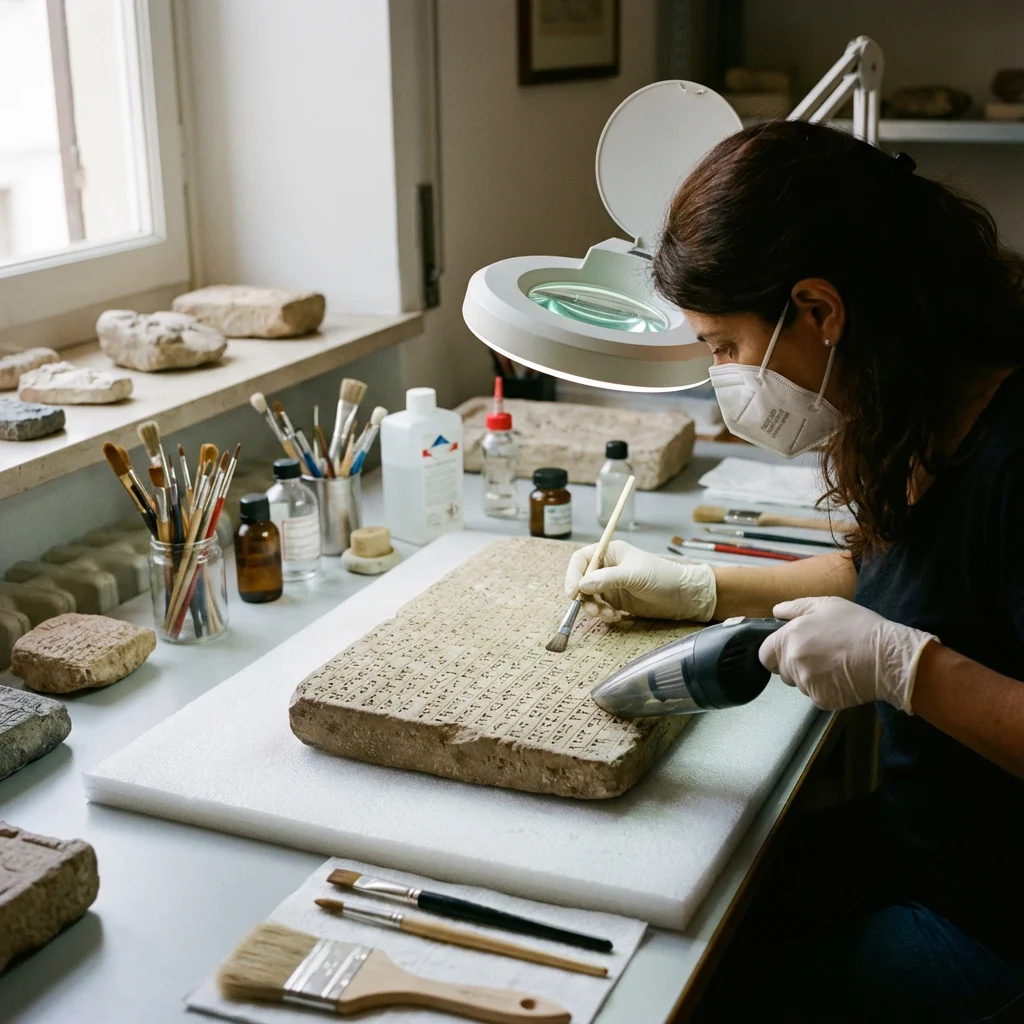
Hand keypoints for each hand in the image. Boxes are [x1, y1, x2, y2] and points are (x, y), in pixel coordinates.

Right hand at [564, 540, 716, 622]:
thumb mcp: (633, 575)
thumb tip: (581, 585)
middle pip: (582, 581)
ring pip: (590, 597)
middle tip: (592, 610)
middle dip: (584, 597)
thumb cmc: (662, 577)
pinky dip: (604, 615)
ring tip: (608, 615)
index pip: (581, 560)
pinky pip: (601, 608)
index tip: (573, 593)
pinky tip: (616, 617)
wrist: (683, 596)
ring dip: (594, 608)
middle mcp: (608, 568)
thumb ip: (606, 579)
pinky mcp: (617, 601)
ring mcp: (612, 585)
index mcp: (610, 553)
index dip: (573, 575)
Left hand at [759, 596, 937, 712]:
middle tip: (821, 653)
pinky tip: (842, 676)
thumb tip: (777, 612)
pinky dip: (826, 689)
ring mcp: (807, 683)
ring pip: (799, 684)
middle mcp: (793, 662)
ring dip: (811, 677)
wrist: (887, 656)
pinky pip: (816, 695)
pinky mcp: (822, 700)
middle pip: (782, 671)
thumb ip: (795, 608)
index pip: (765, 655)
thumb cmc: (859, 627)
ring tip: (835, 663)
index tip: (790, 649)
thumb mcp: (827, 605)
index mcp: (790, 638)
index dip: (775, 652)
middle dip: (795, 664)